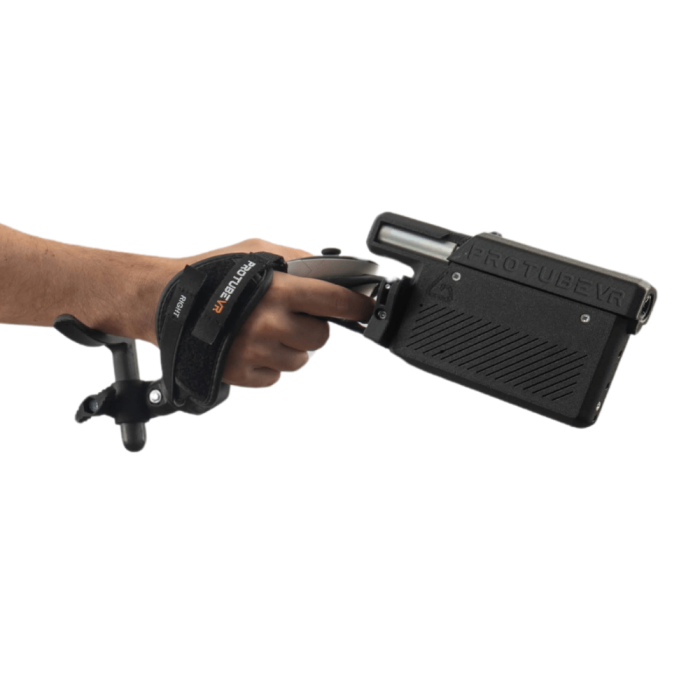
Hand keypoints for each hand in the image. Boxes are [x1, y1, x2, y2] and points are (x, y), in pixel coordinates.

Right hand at [168, 238, 374, 386]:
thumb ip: (296, 260)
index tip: (366, 309)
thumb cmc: (210, 274)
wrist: (166, 302)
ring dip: (290, 347)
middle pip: (321, 337)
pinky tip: (250, 345)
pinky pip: (276, 376)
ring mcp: (257, 352)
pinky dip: (269, 364)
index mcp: (279, 290)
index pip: (337, 303)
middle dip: (311, 326)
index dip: (357, 307)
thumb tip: (330, 271)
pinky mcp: (243, 374)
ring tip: (264, 329)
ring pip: (300, 360)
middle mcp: (271, 324)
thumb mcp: (256, 251)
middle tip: (290, 315)